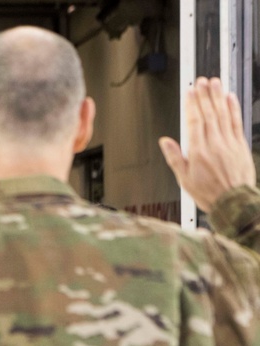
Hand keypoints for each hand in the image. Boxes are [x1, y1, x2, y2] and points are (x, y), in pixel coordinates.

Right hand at [159, 77, 255, 212]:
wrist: (233, 202)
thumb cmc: (209, 193)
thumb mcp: (183, 179)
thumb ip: (174, 158)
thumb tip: (166, 142)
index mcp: (198, 152)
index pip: (194, 121)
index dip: (192, 104)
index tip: (190, 92)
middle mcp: (214, 144)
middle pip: (209, 114)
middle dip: (204, 95)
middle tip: (201, 81)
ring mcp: (229, 143)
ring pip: (222, 114)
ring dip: (218, 97)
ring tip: (214, 83)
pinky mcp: (240, 145)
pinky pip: (236, 122)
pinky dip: (233, 108)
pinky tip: (230, 97)